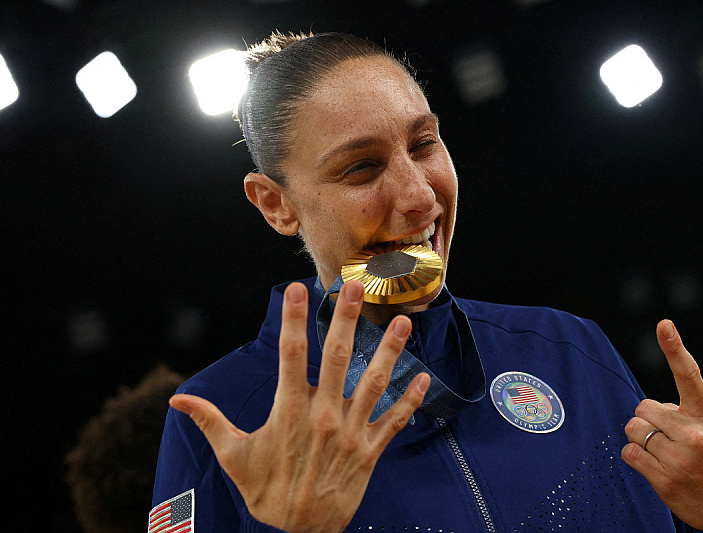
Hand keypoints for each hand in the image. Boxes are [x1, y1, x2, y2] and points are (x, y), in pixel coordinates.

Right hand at [169, 281, 429, 532]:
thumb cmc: (266, 492)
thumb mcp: (233, 457)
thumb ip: (210, 422)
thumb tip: (176, 400)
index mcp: (289, 412)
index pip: (291, 355)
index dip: (294, 320)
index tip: (296, 290)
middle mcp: (324, 416)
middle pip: (338, 358)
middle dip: (347, 319)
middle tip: (357, 286)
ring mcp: (351, 433)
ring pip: (374, 383)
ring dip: (389, 350)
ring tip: (403, 321)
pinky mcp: (370, 452)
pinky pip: (395, 421)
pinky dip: (411, 400)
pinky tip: (424, 377)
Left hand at [621, 320, 702, 530]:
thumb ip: (683, 414)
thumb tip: (649, 408)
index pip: (689, 375)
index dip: (674, 348)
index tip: (664, 325)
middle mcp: (693, 433)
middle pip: (642, 408)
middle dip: (648, 420)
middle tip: (667, 436)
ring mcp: (678, 457)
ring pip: (632, 429)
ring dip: (641, 439)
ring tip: (664, 453)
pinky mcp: (663, 479)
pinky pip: (628, 453)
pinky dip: (635, 457)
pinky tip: (655, 466)